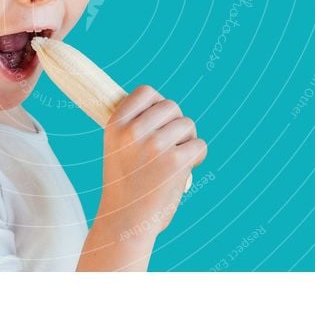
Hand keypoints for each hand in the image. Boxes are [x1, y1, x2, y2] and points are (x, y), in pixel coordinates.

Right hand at [96, 85, 206, 240]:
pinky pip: (199, 145)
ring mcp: (154, 145)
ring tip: (176, 159)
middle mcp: (133, 131)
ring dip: (187, 140)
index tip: (158, 121)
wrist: (125, 222)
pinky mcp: (175, 161)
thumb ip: (134, 124)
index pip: (146, 92)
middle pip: (171, 106)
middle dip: (176, 123)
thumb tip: (164, 104)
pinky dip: (197, 157)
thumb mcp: (117, 148)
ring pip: (187, 124)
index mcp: (115, 125)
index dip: (157, 104)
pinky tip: (186, 169)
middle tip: (171, 144)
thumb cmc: (125, 184)